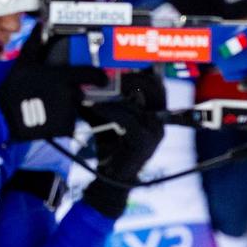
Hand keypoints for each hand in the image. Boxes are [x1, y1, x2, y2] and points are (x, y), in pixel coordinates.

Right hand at [0, 34, 107, 141]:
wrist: (4, 115)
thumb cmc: (13, 88)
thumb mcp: (23, 62)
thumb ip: (34, 43)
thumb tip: (38, 25)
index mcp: (62, 77)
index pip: (91, 75)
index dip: (99, 77)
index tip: (102, 79)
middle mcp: (69, 93)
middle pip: (79, 93)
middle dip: (70, 94)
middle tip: (52, 96)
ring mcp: (68, 112)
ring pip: (73, 109)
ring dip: (65, 109)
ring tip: (45, 108)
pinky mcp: (64, 128)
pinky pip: (69, 124)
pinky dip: (61, 123)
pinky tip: (46, 118)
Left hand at [81, 70, 167, 217]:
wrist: (110, 178)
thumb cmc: (110, 145)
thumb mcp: (108, 116)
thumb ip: (104, 99)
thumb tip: (87, 80)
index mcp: (155, 113)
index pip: (156, 84)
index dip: (140, 73)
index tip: (119, 68)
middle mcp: (160, 121)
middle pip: (154, 88)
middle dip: (131, 79)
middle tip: (109, 76)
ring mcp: (155, 132)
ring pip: (137, 102)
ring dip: (114, 94)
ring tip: (94, 90)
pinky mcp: (145, 143)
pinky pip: (127, 119)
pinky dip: (109, 110)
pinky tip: (93, 106)